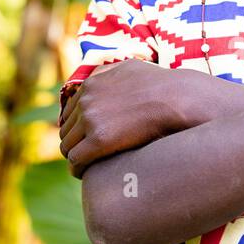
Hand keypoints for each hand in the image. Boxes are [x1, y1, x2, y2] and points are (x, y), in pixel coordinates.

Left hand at [59, 59, 189, 176]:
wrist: (177, 97)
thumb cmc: (161, 85)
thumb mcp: (129, 67)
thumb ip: (109, 72)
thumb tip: (98, 77)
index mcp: (91, 84)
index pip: (70, 113)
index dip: (77, 129)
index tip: (86, 141)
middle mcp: (86, 100)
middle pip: (66, 131)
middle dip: (76, 145)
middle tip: (88, 159)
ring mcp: (91, 119)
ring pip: (68, 147)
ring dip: (76, 158)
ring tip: (87, 170)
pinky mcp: (99, 139)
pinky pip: (76, 159)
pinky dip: (78, 169)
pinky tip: (87, 175)